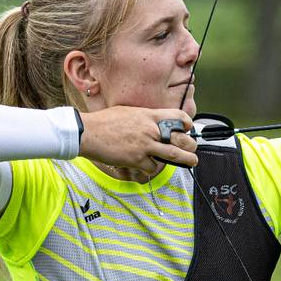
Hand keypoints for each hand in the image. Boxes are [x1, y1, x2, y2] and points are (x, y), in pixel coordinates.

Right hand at [78, 106, 197, 172]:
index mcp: (149, 115)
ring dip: (186, 160)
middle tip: (192, 149)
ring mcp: (145, 145)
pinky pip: (152, 167)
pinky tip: (149, 166)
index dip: (186, 124)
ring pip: (174, 155)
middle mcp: (151, 130)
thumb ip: (144, 117)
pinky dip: (152, 168)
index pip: (177, 117)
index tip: (187, 129)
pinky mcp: (137, 159)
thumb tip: (152, 122)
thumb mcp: (128, 112)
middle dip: (191, 145)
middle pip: (181, 139)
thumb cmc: (104, 121)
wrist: (88, 132)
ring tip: (192, 161)